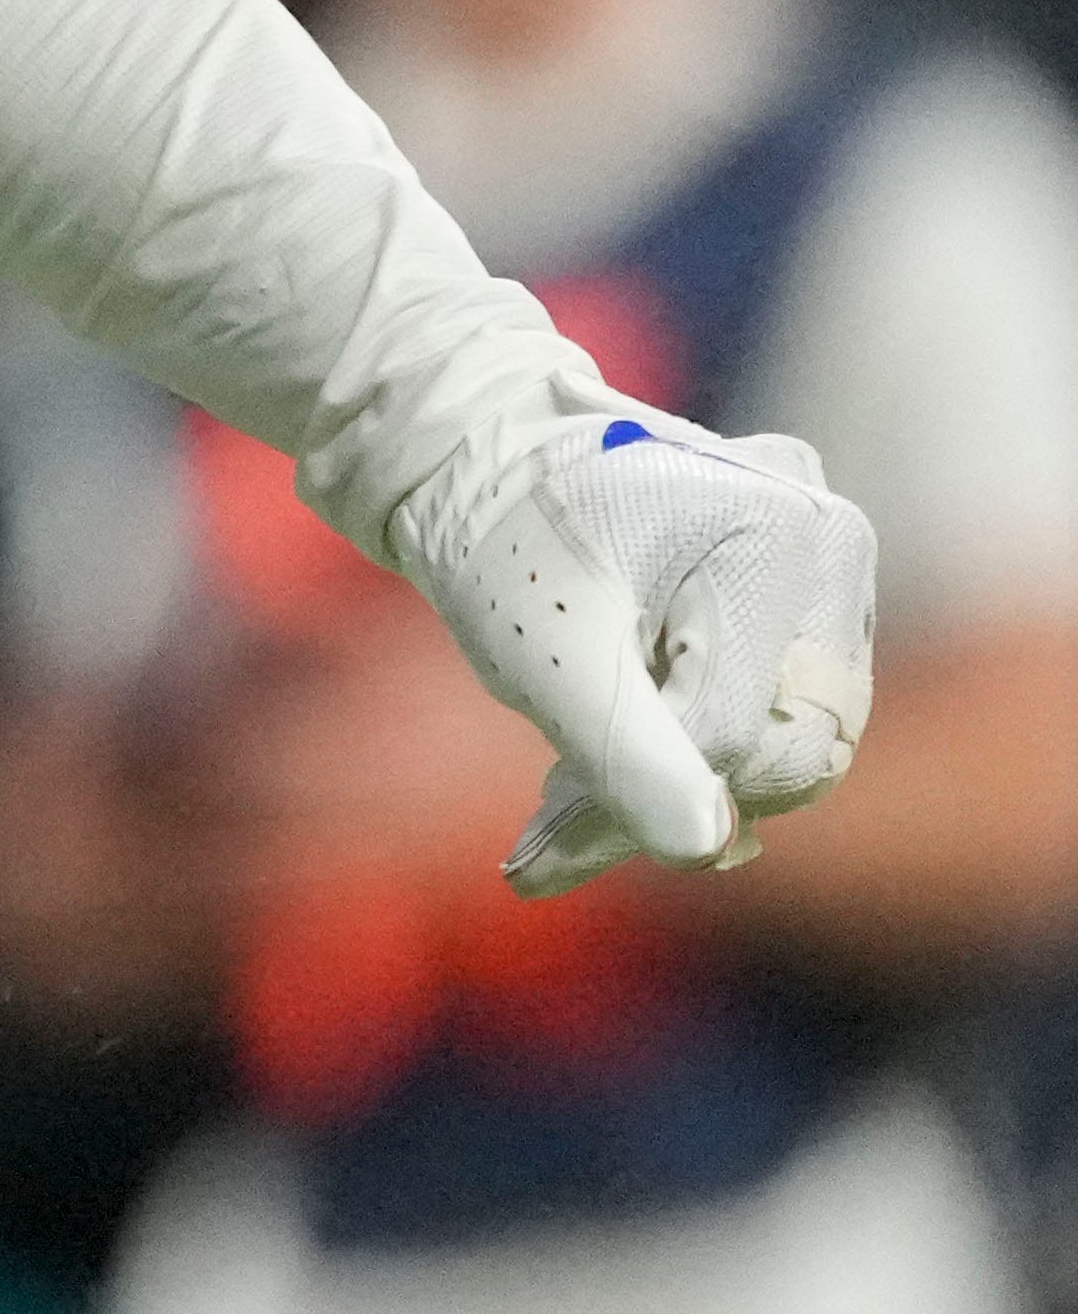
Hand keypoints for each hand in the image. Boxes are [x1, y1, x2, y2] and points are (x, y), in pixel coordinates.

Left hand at [386, 403, 878, 896]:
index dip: (642, 796)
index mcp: (787, 536)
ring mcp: (829, 576)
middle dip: (663, 795)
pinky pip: (773, 712)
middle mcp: (832, 550)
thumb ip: (628, 751)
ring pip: (783, 742)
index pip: (739, 731)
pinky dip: (684, 747)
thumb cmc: (506, 543)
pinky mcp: (804, 606)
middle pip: (785, 746)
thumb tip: (707, 849)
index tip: (540, 850)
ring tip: (561, 793)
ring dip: (673, 780)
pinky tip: (598, 754)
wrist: (481, 463)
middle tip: (548, 828)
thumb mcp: (550, 651)